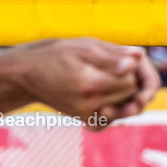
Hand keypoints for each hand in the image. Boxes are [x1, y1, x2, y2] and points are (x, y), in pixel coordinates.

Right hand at [17, 38, 159, 128]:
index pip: (129, 80)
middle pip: (128, 94)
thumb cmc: (55, 55)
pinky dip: (114, 105)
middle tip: (115, 64)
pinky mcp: (84, 119)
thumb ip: (112, 55)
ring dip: (123, 91)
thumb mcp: (82, 47)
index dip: (129, 67)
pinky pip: (110, 117)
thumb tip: (138, 59)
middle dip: (128, 78)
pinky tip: (107, 93)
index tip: (119, 57)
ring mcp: (86, 114)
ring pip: (122, 105)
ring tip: (110, 75)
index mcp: (90, 84)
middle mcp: (89, 104)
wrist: (27, 75)